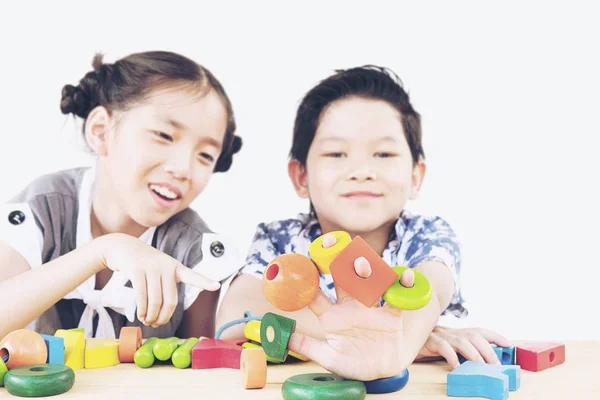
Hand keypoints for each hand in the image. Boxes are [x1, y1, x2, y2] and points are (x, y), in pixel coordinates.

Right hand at [99, 233, 219, 327]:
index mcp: (176, 267)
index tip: (217, 286)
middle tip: (157, 324)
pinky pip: (141, 295)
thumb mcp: (161, 269)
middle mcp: (166, 266)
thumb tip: (163, 313)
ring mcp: (152, 267)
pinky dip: (142, 309)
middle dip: (164, 317)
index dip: (204, 282)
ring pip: (155, 300)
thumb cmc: (145, 264)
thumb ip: (167, 285)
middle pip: (170, 301)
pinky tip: (141, 315)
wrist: (124, 246)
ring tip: (147, 321)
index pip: (192, 276)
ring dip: (151, 316)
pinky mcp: (136, 269)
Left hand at [287, 234, 415, 380]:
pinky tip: (405, 276)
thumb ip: (309, 347)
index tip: (303, 265)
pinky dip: (403, 285)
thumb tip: (285, 338)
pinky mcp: (391, 314)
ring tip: (362, 263)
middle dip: (338, 262)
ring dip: (366, 270)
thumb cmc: (352, 364)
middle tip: (333, 244)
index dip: (309, 280)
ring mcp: (370, 308)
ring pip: (369, 282)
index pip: (317, 294)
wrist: (383, 372)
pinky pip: (398, 297)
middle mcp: (350, 306)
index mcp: (331, 316)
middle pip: (343, 279)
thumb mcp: (329, 358)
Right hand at [417, 326, 510, 367]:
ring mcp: (442, 336)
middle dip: (488, 350)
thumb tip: (483, 362)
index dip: (495, 336)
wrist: (408, 336)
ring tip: (481, 365)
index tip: (508, 344)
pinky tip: (456, 366)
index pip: (480, 331)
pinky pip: (443, 347)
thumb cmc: (432, 344)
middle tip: (496, 364)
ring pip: (462, 341)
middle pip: (474, 336)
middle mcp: (452, 332)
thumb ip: (463, 350)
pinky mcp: (430, 342)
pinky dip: (452, 357)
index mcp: (459, 333)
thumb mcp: (449, 345)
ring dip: (474, 354)